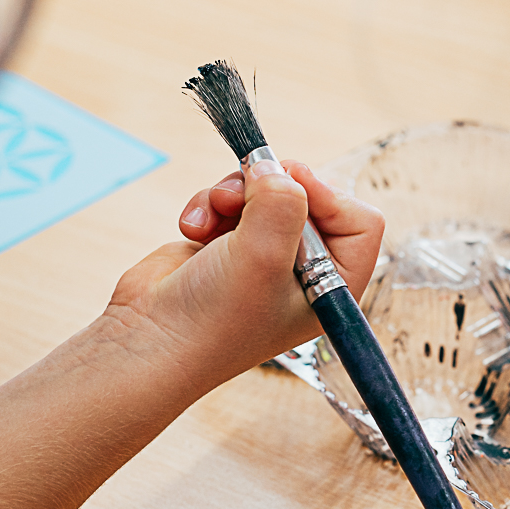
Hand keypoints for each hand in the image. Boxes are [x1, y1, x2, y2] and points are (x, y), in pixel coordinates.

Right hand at [99, 161, 382, 390]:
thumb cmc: (213, 318)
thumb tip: (276, 168)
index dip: (329, 196)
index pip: (361, 221)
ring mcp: (266, 256)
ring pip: (265, 192)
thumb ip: (284, 202)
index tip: (291, 188)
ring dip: (233, 195)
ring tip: (211, 215)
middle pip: (310, 197)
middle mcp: (306, 271)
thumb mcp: (263, 255)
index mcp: (333, 287)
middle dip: (271, 191)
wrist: (148, 340)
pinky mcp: (229, 245)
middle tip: (239, 198)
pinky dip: (210, 206)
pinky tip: (192, 229)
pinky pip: (232, 201)